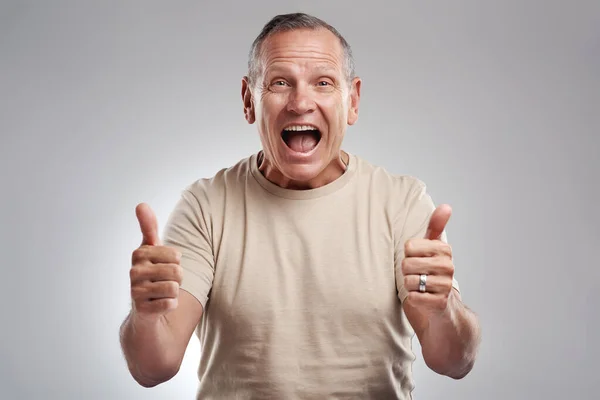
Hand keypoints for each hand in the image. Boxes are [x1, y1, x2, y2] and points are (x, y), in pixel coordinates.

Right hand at [130, 203, 182, 321]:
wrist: (144, 309)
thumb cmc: (151, 274)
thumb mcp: (151, 249)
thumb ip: (148, 227)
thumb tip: (141, 204)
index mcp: (139, 254)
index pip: (176, 255)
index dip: (176, 262)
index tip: (163, 265)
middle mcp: (134, 271)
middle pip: (177, 271)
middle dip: (178, 279)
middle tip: (164, 282)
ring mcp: (136, 292)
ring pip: (174, 288)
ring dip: (173, 292)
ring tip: (161, 293)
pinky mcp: (142, 310)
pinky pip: (170, 303)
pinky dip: (170, 305)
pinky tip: (159, 305)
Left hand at [402, 204, 454, 314]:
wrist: (444, 310)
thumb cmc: (433, 275)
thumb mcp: (434, 249)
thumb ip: (436, 227)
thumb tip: (446, 206)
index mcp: (444, 250)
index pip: (409, 246)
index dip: (408, 255)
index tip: (418, 260)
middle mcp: (447, 266)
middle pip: (406, 263)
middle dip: (406, 272)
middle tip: (418, 276)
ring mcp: (445, 285)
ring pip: (409, 281)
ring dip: (410, 287)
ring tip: (421, 288)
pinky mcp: (440, 303)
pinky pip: (413, 297)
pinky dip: (413, 299)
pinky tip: (423, 299)